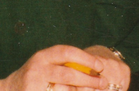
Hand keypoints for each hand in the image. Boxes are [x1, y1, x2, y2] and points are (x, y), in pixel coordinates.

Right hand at [0, 44, 121, 90]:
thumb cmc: (34, 78)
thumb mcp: (45, 65)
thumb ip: (63, 64)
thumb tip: (95, 69)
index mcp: (42, 56)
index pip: (67, 52)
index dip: (86, 58)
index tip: (101, 66)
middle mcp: (37, 69)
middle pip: (69, 74)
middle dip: (89, 80)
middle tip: (104, 83)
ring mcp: (34, 85)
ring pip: (65, 90)